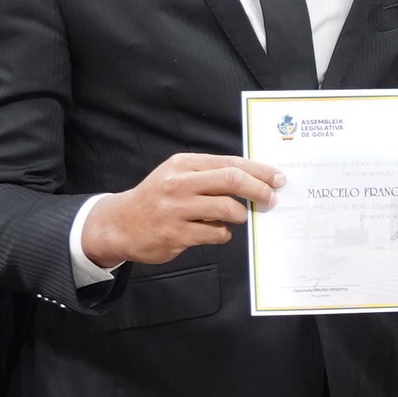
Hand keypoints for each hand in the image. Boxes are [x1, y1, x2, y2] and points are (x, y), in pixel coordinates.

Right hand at [87, 153, 281, 265]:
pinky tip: (216, 231)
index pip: (229, 163)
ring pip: (226, 208)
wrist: (120, 224)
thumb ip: (209, 174)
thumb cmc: (157, 198)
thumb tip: (253, 177)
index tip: (278, 178)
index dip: (259, 170)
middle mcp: (179, 183)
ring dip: (241, 214)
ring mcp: (176, 209)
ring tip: (240, 216)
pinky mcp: (176, 233)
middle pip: (231, 180)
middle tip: (271, 199)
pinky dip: (223, 233)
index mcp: (183, 164)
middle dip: (258, 189)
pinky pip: (215, 233)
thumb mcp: (178, 175)